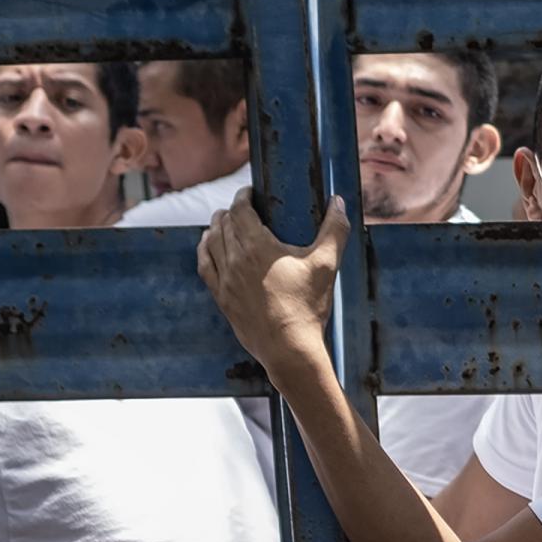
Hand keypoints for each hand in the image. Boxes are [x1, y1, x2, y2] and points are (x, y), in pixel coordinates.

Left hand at [198, 196, 345, 373]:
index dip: (243, 196)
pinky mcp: (221, 298)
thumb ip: (334, 230)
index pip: (239, 209)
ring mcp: (225, 280)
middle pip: (223, 223)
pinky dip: (204, 250)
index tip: (251, 193)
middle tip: (243, 208)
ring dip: (216, 227)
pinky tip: (209, 245)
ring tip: (225, 222)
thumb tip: (337, 202)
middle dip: (231, 210)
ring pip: (210, 241)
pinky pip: (204, 266)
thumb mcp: (326, 265)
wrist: (289, 349)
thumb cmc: (308, 306)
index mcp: (256, 246)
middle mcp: (234, 259)